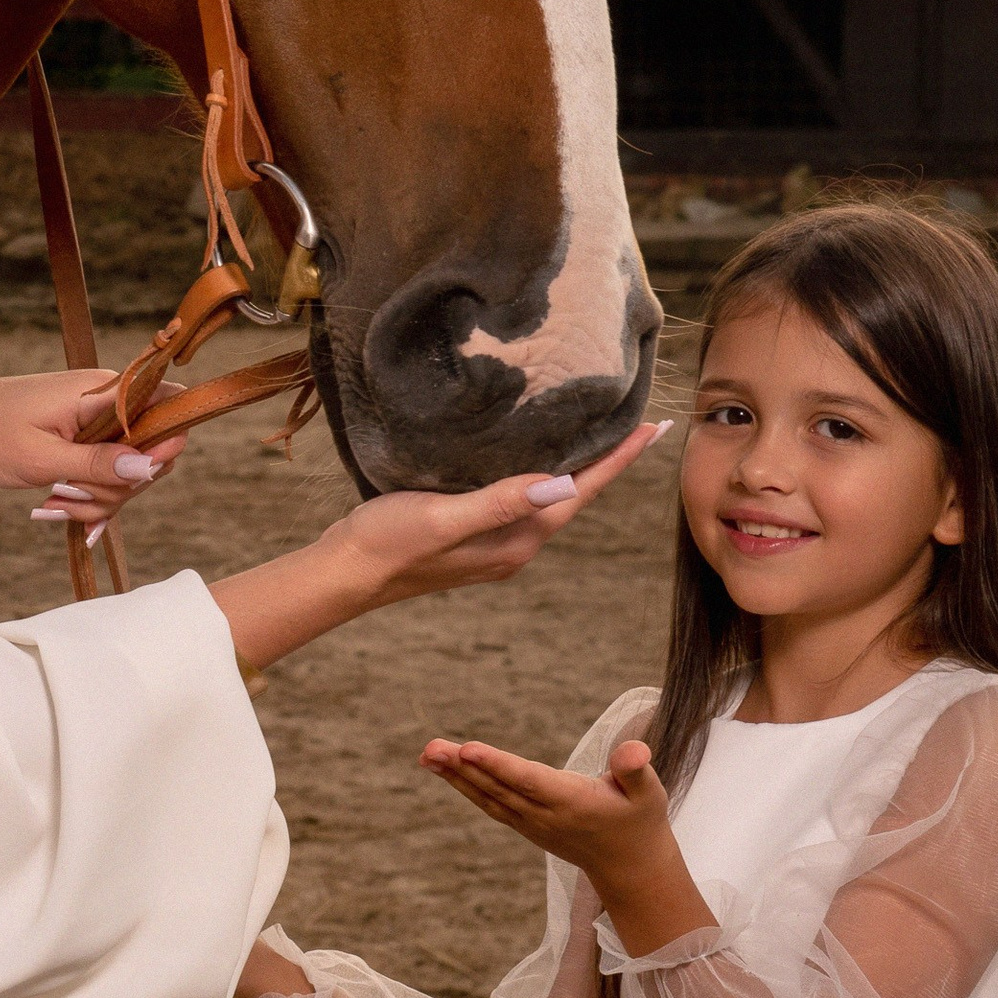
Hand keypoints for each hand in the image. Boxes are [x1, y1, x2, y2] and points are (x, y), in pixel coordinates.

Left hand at [0, 370, 179, 527]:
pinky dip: (87, 496)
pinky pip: (106, 472)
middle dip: (118, 488)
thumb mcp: (40, 457)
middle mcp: (107, 401)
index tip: (136, 475)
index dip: (168, 442)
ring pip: (128, 471)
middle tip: (68, 499)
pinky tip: (57, 509)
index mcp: (100, 391)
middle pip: (152, 451)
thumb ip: (97, 463)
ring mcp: (97, 421)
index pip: (169, 402)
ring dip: (95, 498)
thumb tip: (149, 466)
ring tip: (51, 505)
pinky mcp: (86, 439)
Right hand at [211, 417, 665, 675]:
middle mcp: (514, 545)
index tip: (652, 429)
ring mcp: (494, 543)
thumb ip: (499, 503)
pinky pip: (521, 497)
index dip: (616, 461)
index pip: (579, 494)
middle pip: (574, 497)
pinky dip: (540, 472)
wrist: (345, 573)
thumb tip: (560, 484)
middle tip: (638, 423)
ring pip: (548, 498)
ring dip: (577, 466)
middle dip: (607, 461)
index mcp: (516, 541)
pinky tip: (536, 453)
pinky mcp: (472, 533)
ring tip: (600, 432)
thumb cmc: (388, 544)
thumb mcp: (443, 519)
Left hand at [421, 734, 712, 955]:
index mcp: (572, 802)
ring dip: (456, 776)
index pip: (528, 780)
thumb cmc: (641, 821)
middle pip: (498, 788)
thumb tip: (632, 750)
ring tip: (427, 753)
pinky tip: (446, 769)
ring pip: (488, 797)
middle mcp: (545, 815)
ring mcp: (532, 823)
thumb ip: (635, 770)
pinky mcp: (526, 825)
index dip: (497, 764)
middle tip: (430, 747)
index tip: (466, 749)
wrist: (630, 868)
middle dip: (463, 767)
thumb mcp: (649, 793)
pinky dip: (466, 786)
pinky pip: (490, 804)